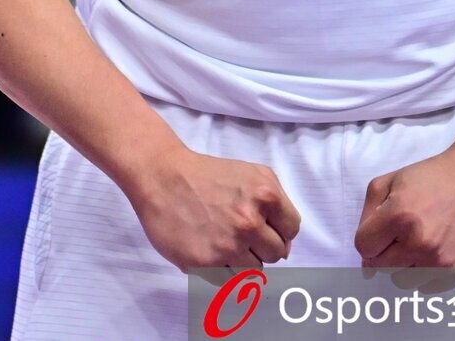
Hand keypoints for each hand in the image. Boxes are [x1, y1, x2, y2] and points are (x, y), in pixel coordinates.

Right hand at [125, 147, 302, 271]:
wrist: (163, 177)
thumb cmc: (208, 175)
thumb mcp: (253, 173)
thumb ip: (277, 203)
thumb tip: (285, 244)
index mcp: (266, 196)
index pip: (292, 231)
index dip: (279, 230)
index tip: (264, 226)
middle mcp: (250, 223)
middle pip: (276, 253)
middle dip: (262, 245)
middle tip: (241, 234)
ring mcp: (228, 246)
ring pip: (254, 271)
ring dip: (242, 260)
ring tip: (223, 241)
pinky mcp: (206, 264)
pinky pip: (229, 281)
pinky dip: (223, 271)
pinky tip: (211, 251)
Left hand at [352, 146, 454, 275]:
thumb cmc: (434, 176)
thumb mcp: (390, 180)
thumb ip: (368, 215)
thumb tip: (364, 256)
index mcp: (399, 216)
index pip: (364, 247)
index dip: (370, 237)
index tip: (383, 229)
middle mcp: (419, 242)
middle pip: (381, 267)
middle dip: (386, 251)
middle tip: (403, 234)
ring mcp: (441, 261)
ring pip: (404, 281)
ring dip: (406, 266)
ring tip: (421, 242)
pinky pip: (429, 288)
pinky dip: (427, 274)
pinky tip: (436, 251)